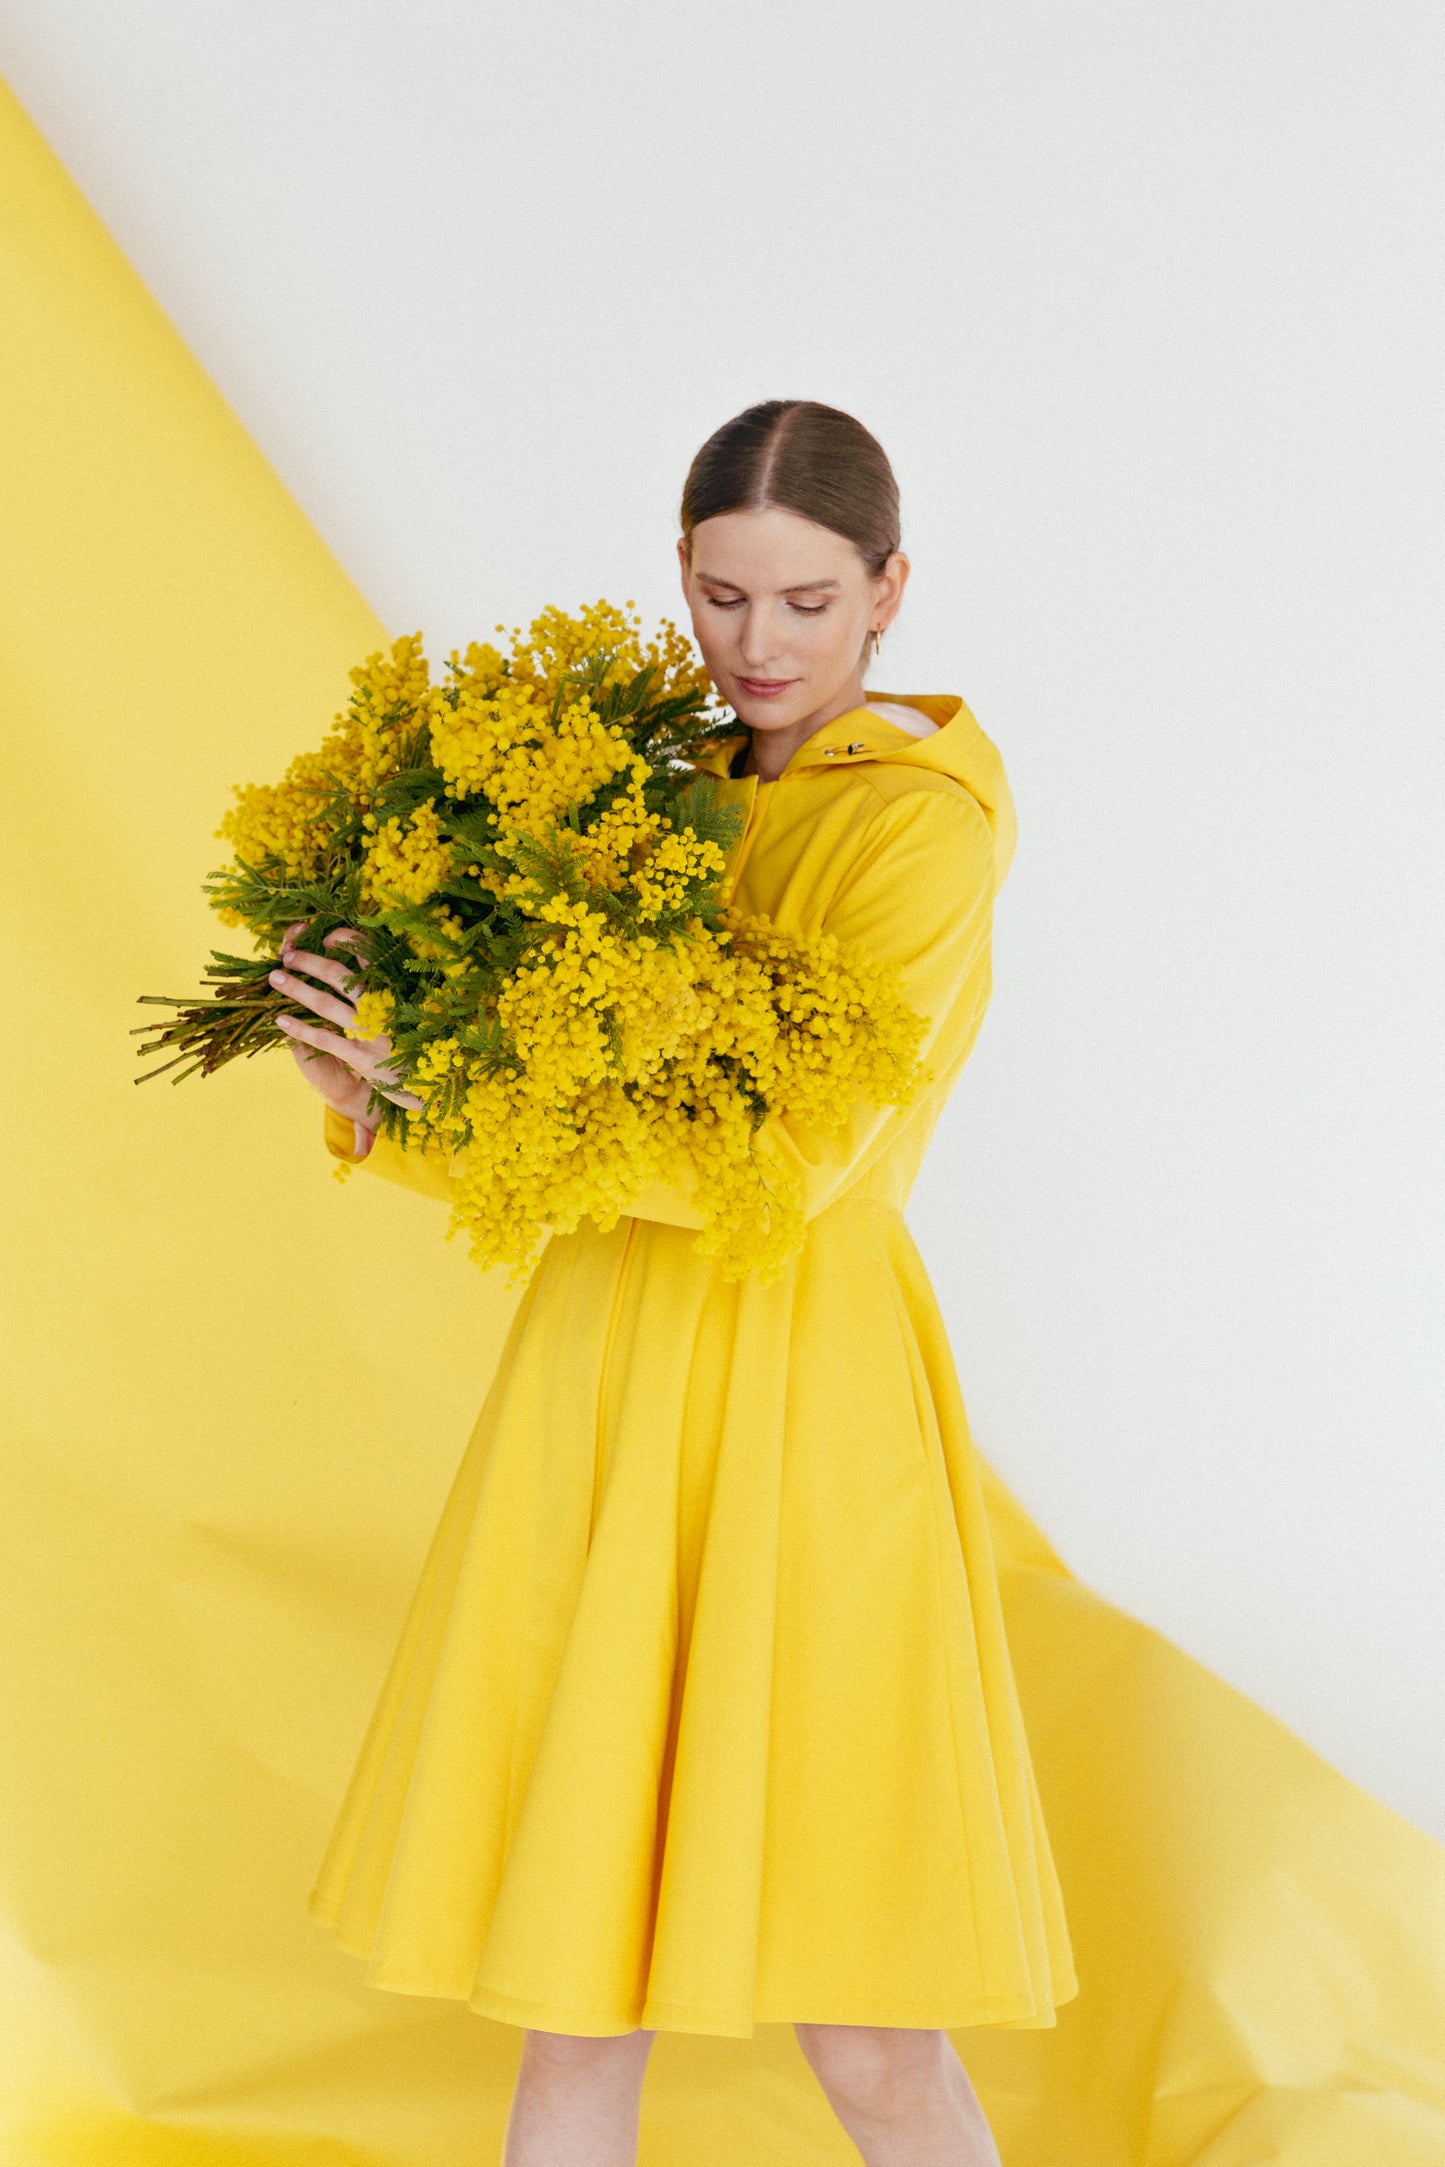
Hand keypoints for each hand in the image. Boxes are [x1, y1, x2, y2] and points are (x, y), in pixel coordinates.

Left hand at [269, 921, 423, 1137]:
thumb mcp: (418, 1013)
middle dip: (310, 961)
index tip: (326, 935)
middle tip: (287, 954)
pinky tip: (281, 1020)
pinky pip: (324, 1038)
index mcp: (397, 992)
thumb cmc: (425, 1048)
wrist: (436, 1088)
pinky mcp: (361, 1058)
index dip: (346, 940)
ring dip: (297, 988)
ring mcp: (371, 1033)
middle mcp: (383, 1009)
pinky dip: (300, 1029)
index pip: (371, 955)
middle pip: (340, 976)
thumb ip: (398, 993)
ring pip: (326, 1004)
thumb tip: (381, 969)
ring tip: (275, 977)